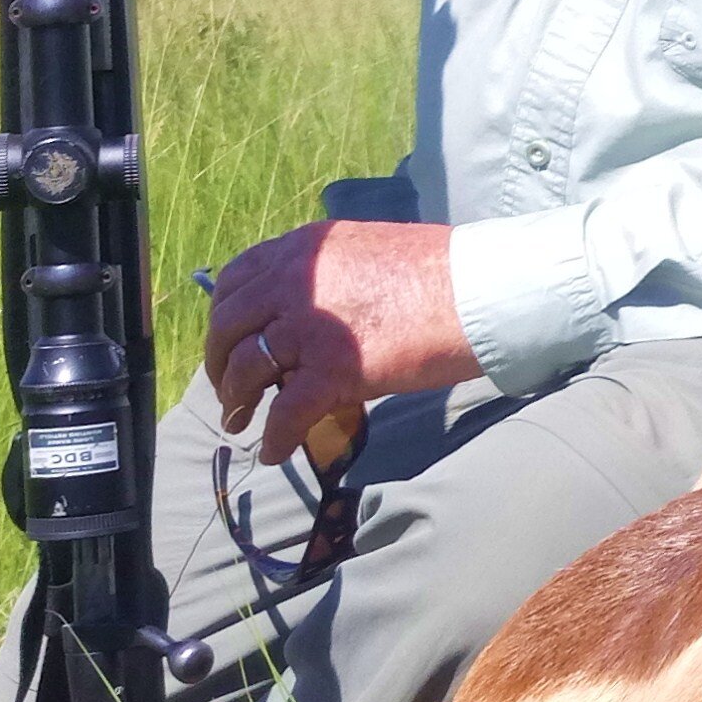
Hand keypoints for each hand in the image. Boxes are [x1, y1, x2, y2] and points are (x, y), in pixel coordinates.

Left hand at [203, 220, 478, 469]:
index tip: (231, 341)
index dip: (225, 317)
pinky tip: (276, 451)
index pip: (235, 280)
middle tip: (228, 388)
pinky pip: (285, 413)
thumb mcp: (366, 250)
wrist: (482, 291)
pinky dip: (274, 437)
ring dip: (236, 400)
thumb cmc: (441, 271)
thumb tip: (309, 308)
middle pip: (228, 327)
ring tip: (240, 422)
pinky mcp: (333, 370)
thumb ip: (328, 272)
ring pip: (245, 369)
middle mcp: (295, 282)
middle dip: (220, 363)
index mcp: (304, 250)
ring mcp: (310, 326)